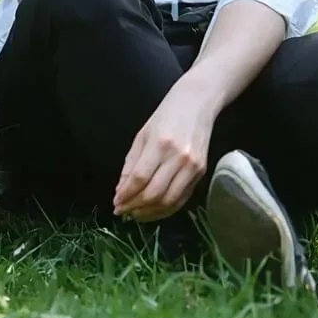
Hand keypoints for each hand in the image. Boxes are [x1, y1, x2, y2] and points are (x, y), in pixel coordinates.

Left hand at [112, 76, 219, 221]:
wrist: (197, 103)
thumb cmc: (166, 116)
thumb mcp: (142, 135)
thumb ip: (131, 164)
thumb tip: (121, 190)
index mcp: (160, 144)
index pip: (140, 178)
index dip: (126, 195)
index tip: (116, 204)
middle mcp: (178, 157)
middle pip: (154, 193)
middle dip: (135, 206)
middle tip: (123, 211)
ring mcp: (192, 166)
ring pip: (169, 200)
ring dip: (150, 212)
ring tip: (136, 214)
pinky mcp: (201, 172)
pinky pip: (182, 198)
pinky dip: (167, 209)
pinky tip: (154, 210)